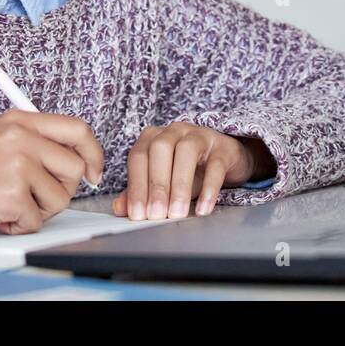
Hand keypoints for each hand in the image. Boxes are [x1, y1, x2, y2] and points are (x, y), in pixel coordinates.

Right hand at [0, 109, 103, 240]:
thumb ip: (35, 143)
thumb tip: (77, 159)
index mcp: (19, 120)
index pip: (77, 129)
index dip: (93, 153)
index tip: (92, 172)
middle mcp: (20, 136)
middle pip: (74, 167)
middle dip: (60, 190)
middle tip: (32, 195)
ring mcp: (17, 163)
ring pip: (60, 197)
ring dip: (38, 210)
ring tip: (7, 203)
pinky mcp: (11, 193)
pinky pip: (37, 220)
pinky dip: (19, 226)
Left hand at [112, 122, 272, 220]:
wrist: (224, 159)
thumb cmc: (189, 169)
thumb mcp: (163, 181)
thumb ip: (141, 192)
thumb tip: (120, 208)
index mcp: (154, 137)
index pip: (138, 157)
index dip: (136, 186)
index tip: (137, 214)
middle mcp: (174, 131)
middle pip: (160, 149)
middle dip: (156, 185)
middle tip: (156, 214)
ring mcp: (200, 135)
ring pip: (186, 151)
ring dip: (179, 185)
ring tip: (177, 212)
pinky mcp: (223, 147)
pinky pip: (215, 164)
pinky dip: (209, 188)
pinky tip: (203, 208)